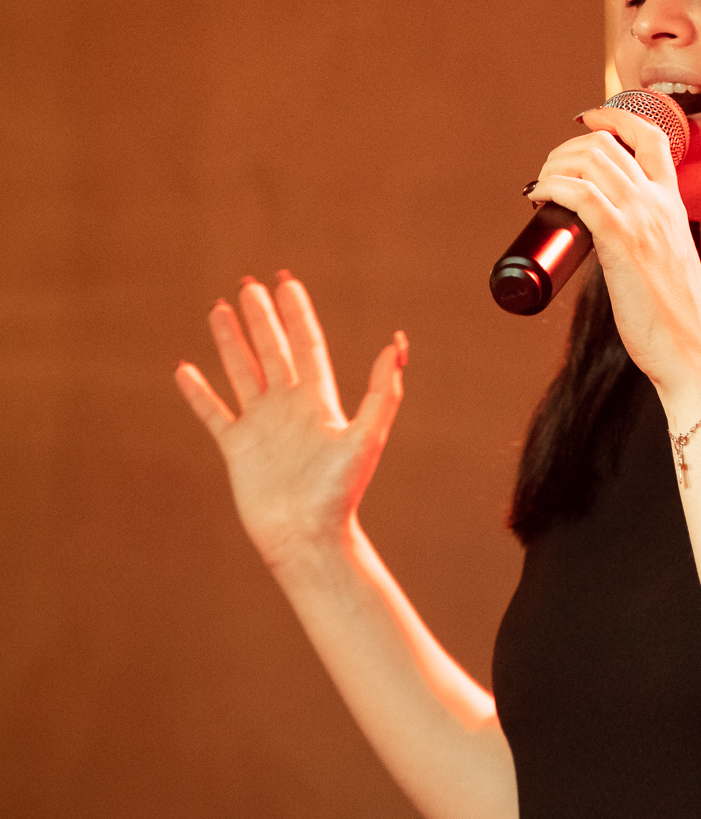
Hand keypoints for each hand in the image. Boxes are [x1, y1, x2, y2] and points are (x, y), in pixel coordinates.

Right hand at [175, 273, 404, 572]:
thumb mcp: (367, 437)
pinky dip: (199, 392)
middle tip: (248, 284)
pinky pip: (214, 413)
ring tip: (218, 309)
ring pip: (242, 373)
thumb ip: (382, 391)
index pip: (306, 345)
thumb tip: (396, 344)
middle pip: (273, 351)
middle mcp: (289, 408)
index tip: (285, 282)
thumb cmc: (340, 493)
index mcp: (319, 402)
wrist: (307, 536)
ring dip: (230, 342)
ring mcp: (262, 427)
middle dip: (262, 318)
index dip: (296, 314)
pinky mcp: (237, 449)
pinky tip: (185, 370)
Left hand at [530, 106, 700, 404]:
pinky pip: (580, 194)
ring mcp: (642, 219)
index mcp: (674, 205)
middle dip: (568, 147)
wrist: (693, 350)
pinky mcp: (622, 241)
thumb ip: (649, 242)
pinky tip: (537, 195)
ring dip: (554, 164)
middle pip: (608, 145)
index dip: (616, 117)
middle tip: (548, 171)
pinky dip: (552, 185)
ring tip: (540, 184)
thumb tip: (612, 244)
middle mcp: (659, 204)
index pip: (653, 138)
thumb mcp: (668, 262)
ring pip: (590, 161)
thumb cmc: (676, 318)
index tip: (588, 120)